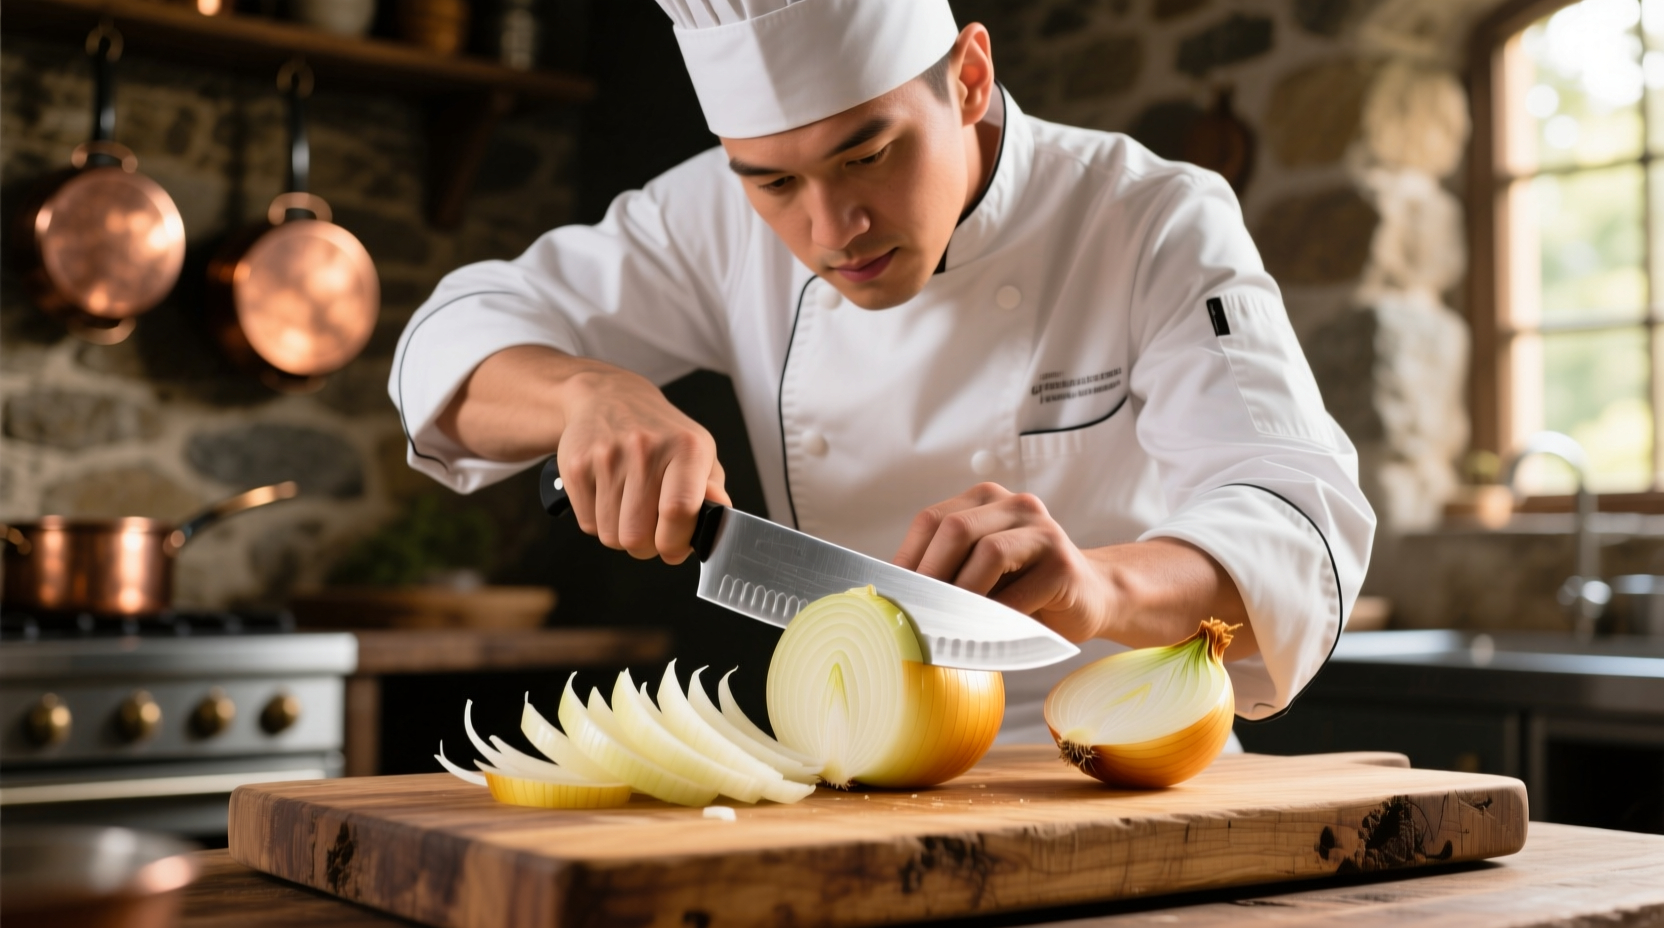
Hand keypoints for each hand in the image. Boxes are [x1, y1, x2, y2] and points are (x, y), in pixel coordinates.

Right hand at [555, 367, 729, 563]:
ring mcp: (607, 457)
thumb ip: (713, 493)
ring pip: (611, 536)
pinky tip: (609, 498)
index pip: (678, 511)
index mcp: (686, 448)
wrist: (610, 398)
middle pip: (638, 536)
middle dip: (646, 545)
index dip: (675, 543)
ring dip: (622, 534)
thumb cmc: (662, 435)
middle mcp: (645, 449)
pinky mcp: (576, 467)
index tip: (674, 546)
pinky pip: (587, 526)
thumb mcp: (699, 454)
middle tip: (651, 528)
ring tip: (630, 508)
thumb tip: (717, 521)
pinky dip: (600, 522)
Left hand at [892, 483, 1109, 642]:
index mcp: (986, 501)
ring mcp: (1043, 531)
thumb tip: (896, 597)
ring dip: (964, 594)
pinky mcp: (1063, 564)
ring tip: (951, 622)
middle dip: (931, 575)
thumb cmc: (1025, 588)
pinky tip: (987, 631)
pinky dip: (996, 616)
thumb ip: (947, 571)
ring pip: (989, 552)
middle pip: (956, 529)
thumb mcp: (980, 572)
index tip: (896, 596)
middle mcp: (1015, 506)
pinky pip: (1019, 590)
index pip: (931, 520)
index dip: (908, 559)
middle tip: (919, 612)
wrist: (1091, 596)